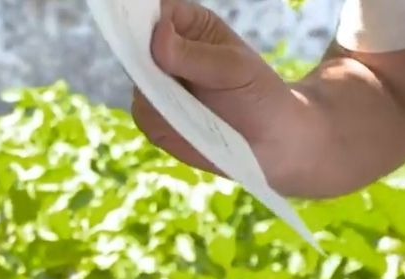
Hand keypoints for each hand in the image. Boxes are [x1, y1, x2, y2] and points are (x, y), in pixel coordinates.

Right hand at [132, 0, 306, 182]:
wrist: (270, 140)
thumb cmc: (258, 93)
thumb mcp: (233, 70)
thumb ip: (193, 55)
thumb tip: (158, 35)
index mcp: (185, 26)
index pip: (153, 12)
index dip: (142, 20)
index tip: (149, 35)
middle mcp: (163, 54)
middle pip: (134, 48)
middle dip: (147, 63)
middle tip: (173, 79)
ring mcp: (154, 87)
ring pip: (138, 86)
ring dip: (161, 99)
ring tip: (196, 110)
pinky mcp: (153, 117)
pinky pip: (146, 116)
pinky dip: (166, 123)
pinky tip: (191, 126)